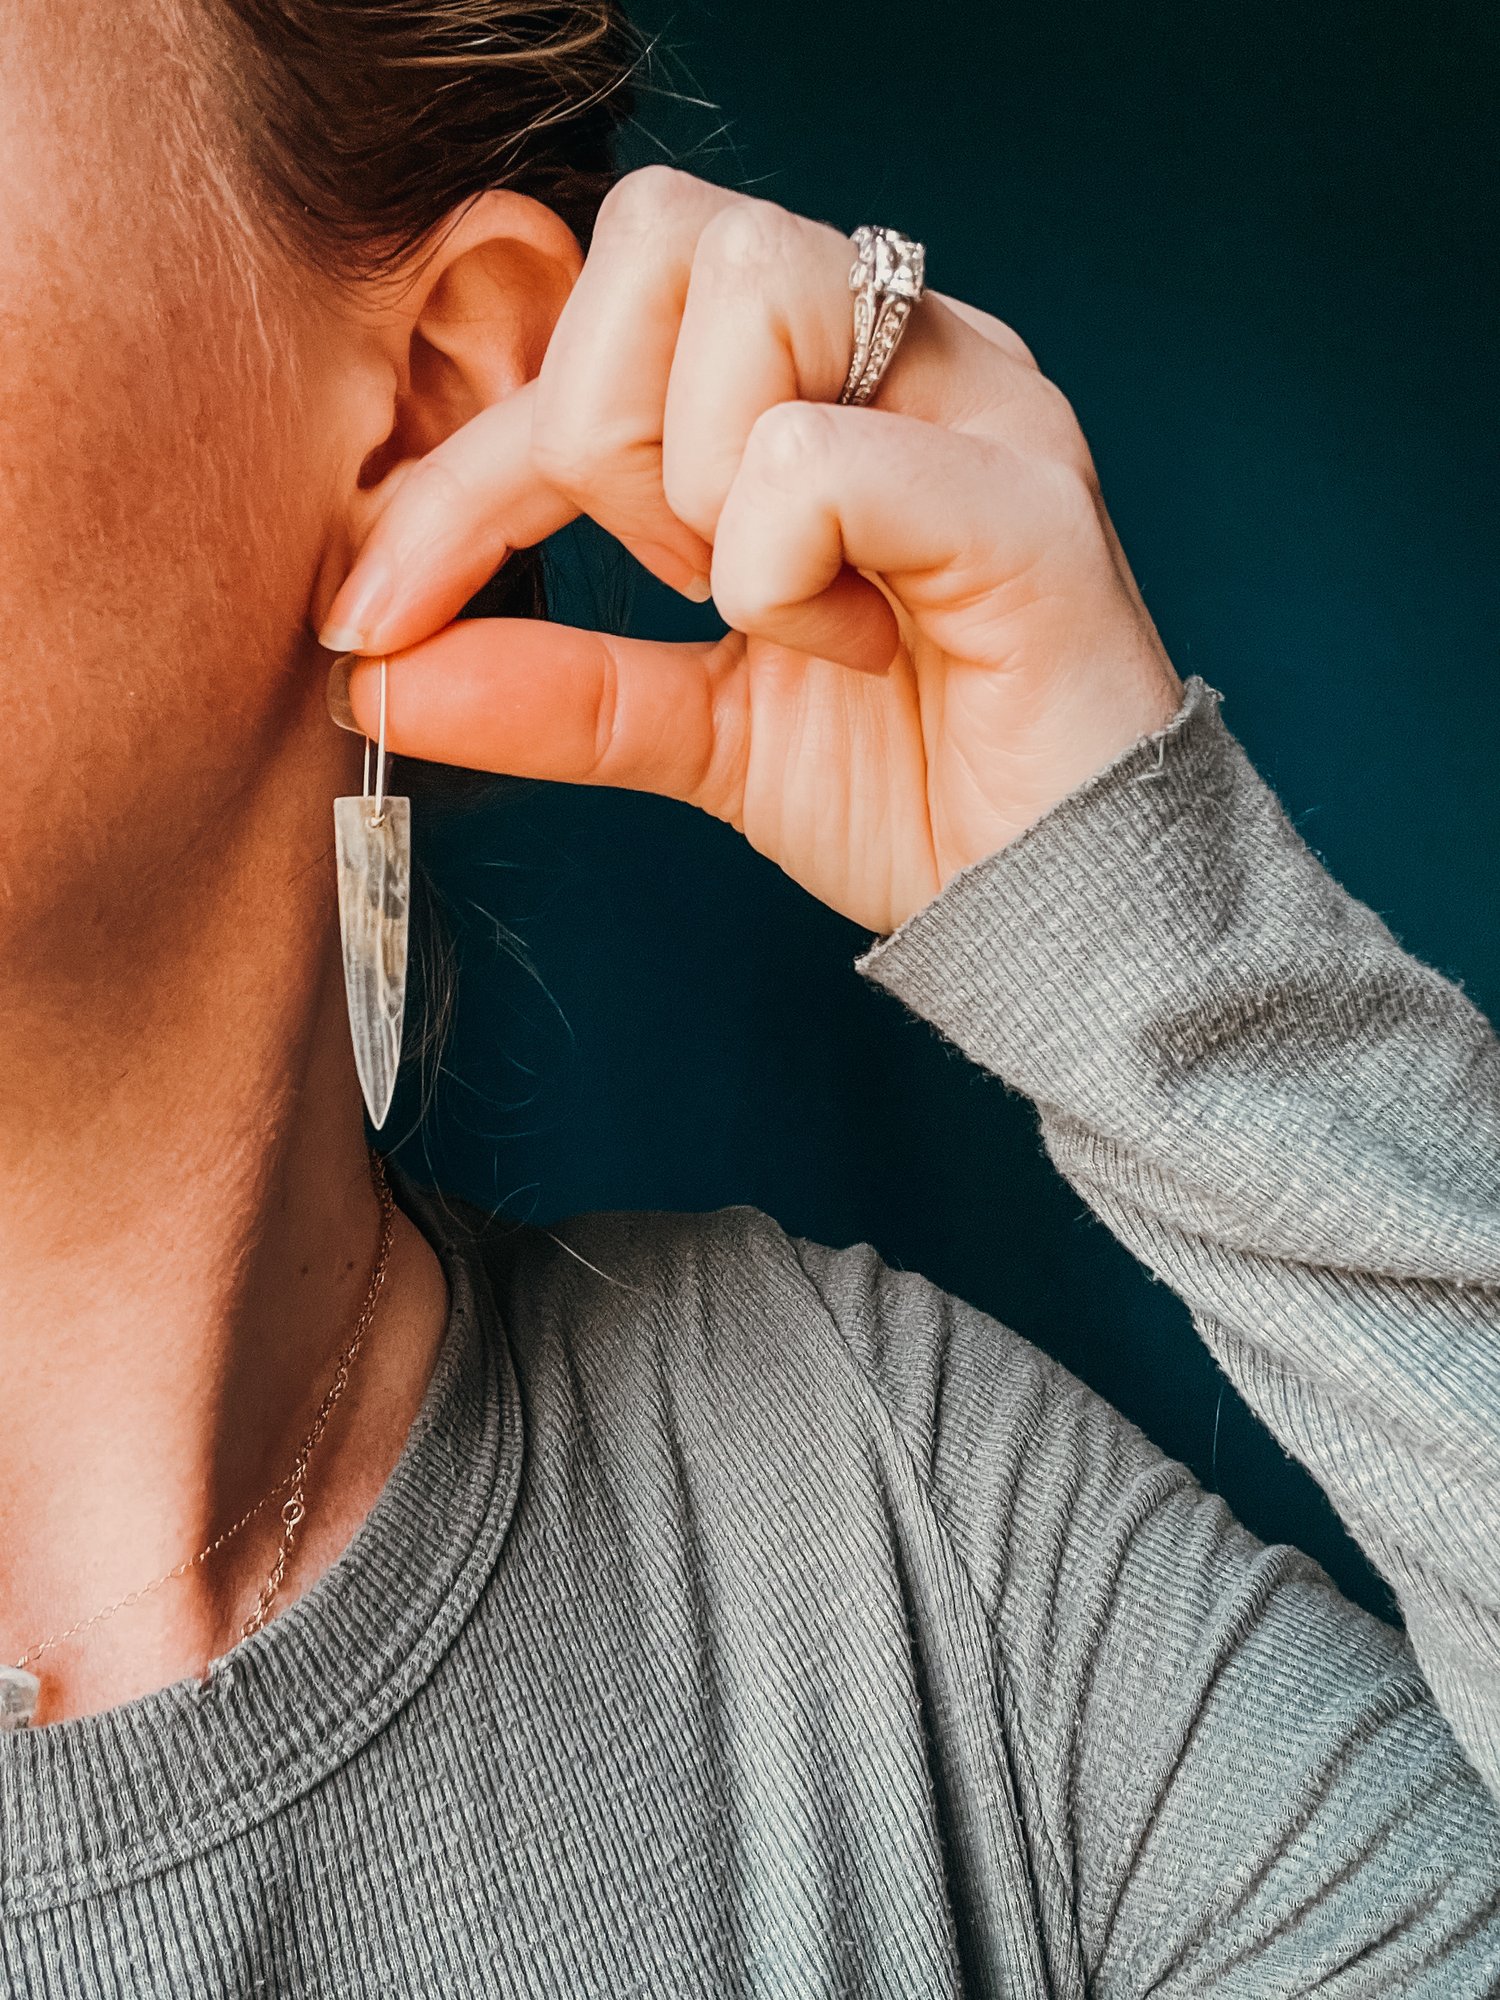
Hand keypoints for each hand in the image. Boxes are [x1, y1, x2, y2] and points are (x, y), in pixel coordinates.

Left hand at [319, 167, 1182, 935]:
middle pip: (664, 231)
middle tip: (677, 580)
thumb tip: (384, 672)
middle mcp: (909, 347)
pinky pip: (812, 456)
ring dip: (701, 489)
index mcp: (829, 378)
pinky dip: (779, 574)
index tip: (372, 606)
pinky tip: (857, 645)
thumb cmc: (912, 788)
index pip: (602, 319)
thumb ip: (551, 684)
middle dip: (601, 436)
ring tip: (786, 609)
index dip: (462, 465)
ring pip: (745, 288)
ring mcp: (979, 398)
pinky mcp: (1023, 493)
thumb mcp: (694, 728)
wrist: (1057, 905)